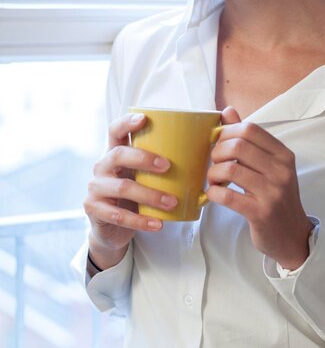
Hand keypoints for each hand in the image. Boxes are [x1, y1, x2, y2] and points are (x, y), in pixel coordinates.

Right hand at [83, 113, 177, 269]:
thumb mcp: (144, 176)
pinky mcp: (95, 210)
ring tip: (172, 202)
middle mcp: (102, 166)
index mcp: (114, 152)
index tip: (144, 118)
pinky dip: (141, 220)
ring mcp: (95, 188)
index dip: (126, 122)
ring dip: (150, 195)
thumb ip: (162, 163)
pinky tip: (158, 224)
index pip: (114, 130)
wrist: (113, 229)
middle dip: (144, 158)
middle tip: (168, 166)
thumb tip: (206, 147)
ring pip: (123, 188)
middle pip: (119, 155)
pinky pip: (119, 215)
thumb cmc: (136, 194)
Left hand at [207, 107, 312, 269]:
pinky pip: (228, 196)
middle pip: (238, 146)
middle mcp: (281, 171)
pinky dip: (213, 192)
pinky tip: (212, 193)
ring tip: (213, 179)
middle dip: (217, 151)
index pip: (250, 129)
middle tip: (213, 162)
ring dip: (213, 173)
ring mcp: (273, 192)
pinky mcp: (261, 213)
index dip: (228, 132)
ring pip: (231, 169)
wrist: (292, 235)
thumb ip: (248, 138)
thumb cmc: (275, 196)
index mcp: (283, 154)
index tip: (219, 142)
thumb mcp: (268, 165)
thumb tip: (227, 111)